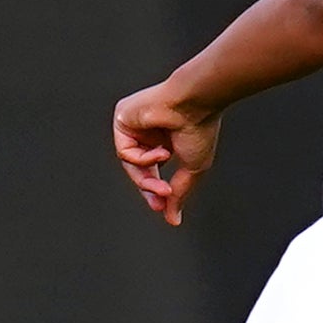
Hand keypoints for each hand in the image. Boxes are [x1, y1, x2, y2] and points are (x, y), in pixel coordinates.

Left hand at [113, 81, 220, 222]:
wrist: (193, 103)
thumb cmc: (199, 129)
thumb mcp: (192, 170)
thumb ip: (178, 195)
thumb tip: (173, 219)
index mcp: (165, 139)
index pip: (152, 170)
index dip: (156, 189)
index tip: (163, 206)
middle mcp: (148, 132)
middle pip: (138, 169)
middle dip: (149, 187)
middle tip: (161, 200)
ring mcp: (134, 125)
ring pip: (130, 163)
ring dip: (147, 179)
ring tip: (165, 183)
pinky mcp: (122, 118)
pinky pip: (124, 151)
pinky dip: (142, 159)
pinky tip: (161, 152)